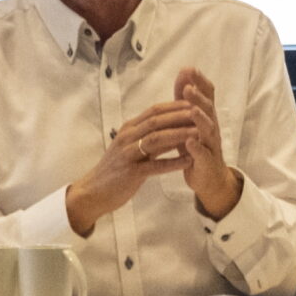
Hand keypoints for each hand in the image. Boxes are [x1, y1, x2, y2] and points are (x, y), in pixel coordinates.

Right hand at [65, 97, 207, 234]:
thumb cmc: (116, 170)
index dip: (175, 106)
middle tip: (201, 113)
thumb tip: (174, 128)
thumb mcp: (133, 148)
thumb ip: (151, 138)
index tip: (195, 102)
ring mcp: (128, 154)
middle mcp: (127, 137)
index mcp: (129, 129)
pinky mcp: (130, 173)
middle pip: (156, 121)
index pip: (154, 111)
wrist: (94, 192)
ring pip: (156, 139)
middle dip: (180, 115)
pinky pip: (154, 166)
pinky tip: (188, 161)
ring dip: (179, 134)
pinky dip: (172, 162)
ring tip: (199, 133)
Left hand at [169, 69, 242, 220]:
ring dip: (201, 119)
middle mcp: (211, 128)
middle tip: (188, 87)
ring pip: (208, 130)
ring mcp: (211, 145)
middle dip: (199, 97)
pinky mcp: (207, 162)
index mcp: (206, 117)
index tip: (189, 69)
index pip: (206, 95)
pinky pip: (203, 154)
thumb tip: (184, 74)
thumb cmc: (197, 147)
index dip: (199, 81)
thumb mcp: (189, 121)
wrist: (209, 178)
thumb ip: (186, 99)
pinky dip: (196, 148)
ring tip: (192, 110)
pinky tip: (190, 142)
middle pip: (209, 109)